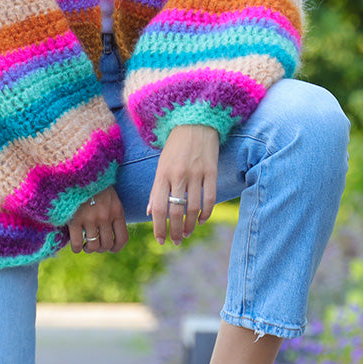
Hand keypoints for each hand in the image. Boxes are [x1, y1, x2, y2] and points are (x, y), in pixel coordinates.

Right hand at [67, 186, 127, 253]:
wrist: (78, 170)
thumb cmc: (95, 184)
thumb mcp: (110, 196)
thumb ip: (113, 212)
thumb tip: (112, 232)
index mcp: (117, 210)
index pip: (122, 238)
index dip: (117, 248)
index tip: (111, 249)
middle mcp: (105, 216)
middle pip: (107, 244)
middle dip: (101, 248)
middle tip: (95, 245)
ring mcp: (90, 218)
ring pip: (93, 246)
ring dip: (89, 249)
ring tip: (86, 245)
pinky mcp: (74, 219)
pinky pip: (77, 243)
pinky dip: (77, 248)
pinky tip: (76, 245)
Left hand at [147, 124, 218, 244]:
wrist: (195, 121)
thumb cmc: (175, 146)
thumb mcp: (161, 164)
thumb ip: (156, 189)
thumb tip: (150, 212)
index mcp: (163, 173)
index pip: (159, 207)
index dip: (158, 227)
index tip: (160, 240)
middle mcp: (178, 174)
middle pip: (175, 211)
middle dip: (174, 231)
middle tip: (175, 241)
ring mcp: (196, 173)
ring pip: (193, 208)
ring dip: (189, 225)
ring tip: (187, 233)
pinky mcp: (212, 171)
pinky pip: (210, 198)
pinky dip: (206, 213)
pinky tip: (202, 220)